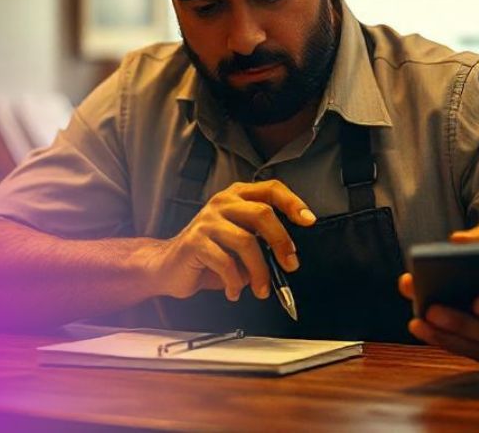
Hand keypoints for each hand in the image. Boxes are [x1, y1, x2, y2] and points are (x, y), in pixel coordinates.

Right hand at [154, 180, 315, 301]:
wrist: (169, 266)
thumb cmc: (210, 253)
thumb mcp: (240, 239)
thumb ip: (261, 239)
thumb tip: (287, 256)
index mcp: (237, 196)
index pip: (270, 189)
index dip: (292, 203)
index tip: (309, 220)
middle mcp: (222, 203)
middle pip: (262, 214)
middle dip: (281, 242)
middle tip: (290, 265)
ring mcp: (207, 221)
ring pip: (246, 242)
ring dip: (260, 271)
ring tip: (261, 289)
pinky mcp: (195, 242)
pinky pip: (225, 262)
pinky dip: (236, 282)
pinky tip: (235, 290)